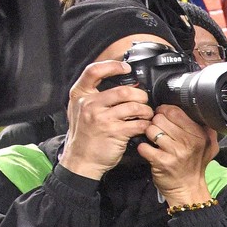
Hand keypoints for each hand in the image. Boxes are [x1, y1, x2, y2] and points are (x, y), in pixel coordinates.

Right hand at [61, 61, 153, 181]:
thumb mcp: (80, 110)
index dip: (112, 66)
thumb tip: (123, 84)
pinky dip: (146, 124)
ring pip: (134, 106)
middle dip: (140, 95)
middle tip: (144, 101)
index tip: (126, 68)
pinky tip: (144, 127)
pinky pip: (138, 123)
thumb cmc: (84, 135)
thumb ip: (95, 96)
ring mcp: (101, 118)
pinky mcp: (114, 132)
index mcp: (80, 95)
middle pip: (123, 90)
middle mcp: (89, 104)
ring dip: (146, 111)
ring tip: (146, 115)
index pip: (94, 71)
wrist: (81, 160)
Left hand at [139, 105, 217, 205]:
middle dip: (156, 123)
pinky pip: (144, 146)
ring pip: (151, 130)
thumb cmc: (195, 165)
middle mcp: (188, 142)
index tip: (164, 117)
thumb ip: (207, 128)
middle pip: (160, 119)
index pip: (175, 111)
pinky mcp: (162, 162)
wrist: (188, 189)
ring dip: (150, 135)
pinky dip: (144, 148)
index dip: (165, 112)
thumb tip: (198, 111)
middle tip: (160, 132)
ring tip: (155, 142)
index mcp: (199, 135)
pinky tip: (150, 152)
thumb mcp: (209, 145)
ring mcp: (175, 153)